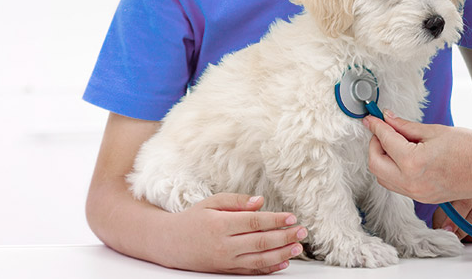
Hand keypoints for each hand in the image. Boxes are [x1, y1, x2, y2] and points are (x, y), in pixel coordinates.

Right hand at [165, 194, 305, 274]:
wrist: (169, 243)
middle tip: (302, 231)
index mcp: (221, 224)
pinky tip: (282, 262)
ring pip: (259, 259)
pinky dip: (268, 268)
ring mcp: (225, 260)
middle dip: (284, 236)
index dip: (275, 220)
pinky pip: (251, 270)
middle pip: (261, 241)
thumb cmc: (192, 219)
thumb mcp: (212, 203)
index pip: (254, 222)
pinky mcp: (226, 270)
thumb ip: (237, 201)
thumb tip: (260, 202)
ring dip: (281, 254)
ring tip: (297, 248)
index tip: (292, 217)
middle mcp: (224, 245)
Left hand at [364, 112, 471, 203]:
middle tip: (382, 129)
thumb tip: (387, 118)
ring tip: (394, 141)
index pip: (384, 141)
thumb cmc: (471, 147)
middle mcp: (411, 183)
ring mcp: (417, 194)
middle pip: (375, 164)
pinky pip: (397, 185)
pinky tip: (403, 155)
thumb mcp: (435, 131)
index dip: (375, 126)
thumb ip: (406, 127)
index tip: (371, 117)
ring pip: (383, 178)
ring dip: (382, 159)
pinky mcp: (423, 198)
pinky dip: (393, 170)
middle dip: (374, 144)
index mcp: (413, 162)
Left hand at [433, 196, 471, 240]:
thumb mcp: (451, 199)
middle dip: (460, 231)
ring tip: (467, 230)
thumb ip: (445, 212)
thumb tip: (442, 230)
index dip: (453, 220)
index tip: (446, 230)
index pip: (464, 203)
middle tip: (454, 234)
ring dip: (471, 236)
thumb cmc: (466, 197)